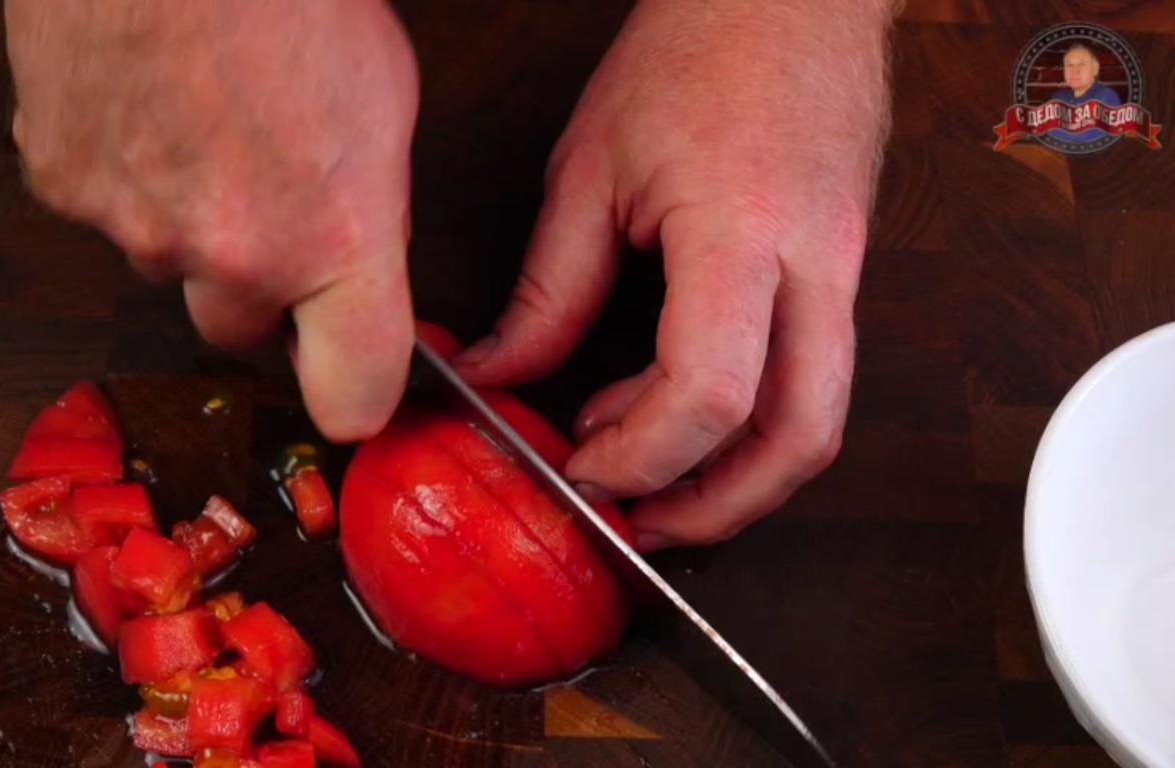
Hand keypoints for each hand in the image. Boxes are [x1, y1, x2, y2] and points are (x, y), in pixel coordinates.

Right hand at [5, 0, 419, 441]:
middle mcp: (233, 254)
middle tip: (267, 202)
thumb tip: (357, 262)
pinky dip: (126, 176)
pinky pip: (105, 212)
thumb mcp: (385, 101)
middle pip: (242, 333)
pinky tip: (148, 109)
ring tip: (205, 126)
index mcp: (333, 237)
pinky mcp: (64, 188)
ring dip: (188, 223)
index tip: (355, 382)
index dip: (356, 396)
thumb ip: (369, 213)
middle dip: (258, 288)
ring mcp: (137, 228)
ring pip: (168, 268)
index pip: (355, 398)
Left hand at [455, 0, 895, 548]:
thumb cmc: (696, 50)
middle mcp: (815, 265)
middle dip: (717, 507)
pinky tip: (674, 408)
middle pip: (799, 439)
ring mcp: (845, 272)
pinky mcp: (844, 272)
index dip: (641, 456)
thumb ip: (547, 289)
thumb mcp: (590, 167)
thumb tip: (500, 374)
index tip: (581, 470)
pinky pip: (814, 378)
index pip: (709, 392)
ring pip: (821, 421)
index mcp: (741, 231)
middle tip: (637, 524)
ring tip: (650, 481)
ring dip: (739, 476)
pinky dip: (748, 421)